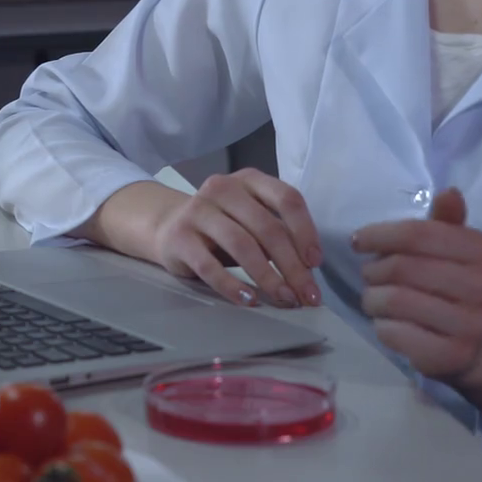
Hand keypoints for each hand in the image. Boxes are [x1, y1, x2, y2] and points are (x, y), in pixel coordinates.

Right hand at [151, 169, 322, 308]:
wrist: (167, 226)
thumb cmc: (222, 227)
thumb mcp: (251, 221)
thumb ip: (276, 236)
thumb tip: (307, 274)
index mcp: (250, 180)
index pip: (287, 198)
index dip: (306, 231)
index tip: (315, 263)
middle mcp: (223, 188)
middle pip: (267, 227)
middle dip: (292, 266)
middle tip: (306, 296)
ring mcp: (198, 210)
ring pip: (241, 245)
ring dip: (268, 277)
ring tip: (283, 299)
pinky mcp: (179, 237)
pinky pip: (209, 266)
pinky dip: (232, 286)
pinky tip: (249, 300)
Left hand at [351, 188, 481, 380]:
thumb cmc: (457, 284)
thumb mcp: (455, 248)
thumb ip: (445, 222)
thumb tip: (449, 191)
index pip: (420, 234)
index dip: (380, 234)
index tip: (359, 241)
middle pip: (404, 267)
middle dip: (374, 269)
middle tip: (368, 273)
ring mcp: (472, 325)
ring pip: (396, 300)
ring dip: (372, 297)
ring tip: (373, 297)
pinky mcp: (452, 355)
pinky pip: (396, 333)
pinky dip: (381, 325)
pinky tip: (385, 321)